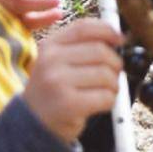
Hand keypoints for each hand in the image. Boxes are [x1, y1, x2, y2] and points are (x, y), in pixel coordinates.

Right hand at [23, 17, 120, 142]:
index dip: (107, 30)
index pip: (84, 28)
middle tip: (113, 74)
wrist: (32, 123)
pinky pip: (105, 96)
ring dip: (113, 85)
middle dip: (115, 64)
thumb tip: (117, 37)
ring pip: (106, 75)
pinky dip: (110, 101)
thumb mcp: (57, 62)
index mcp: (49, 46)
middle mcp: (51, 60)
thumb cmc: (53, 91)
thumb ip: (81, 47)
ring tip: (104, 92)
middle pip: (100, 51)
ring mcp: (59, 82)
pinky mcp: (69, 104)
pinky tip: (99, 104)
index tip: (120, 39)